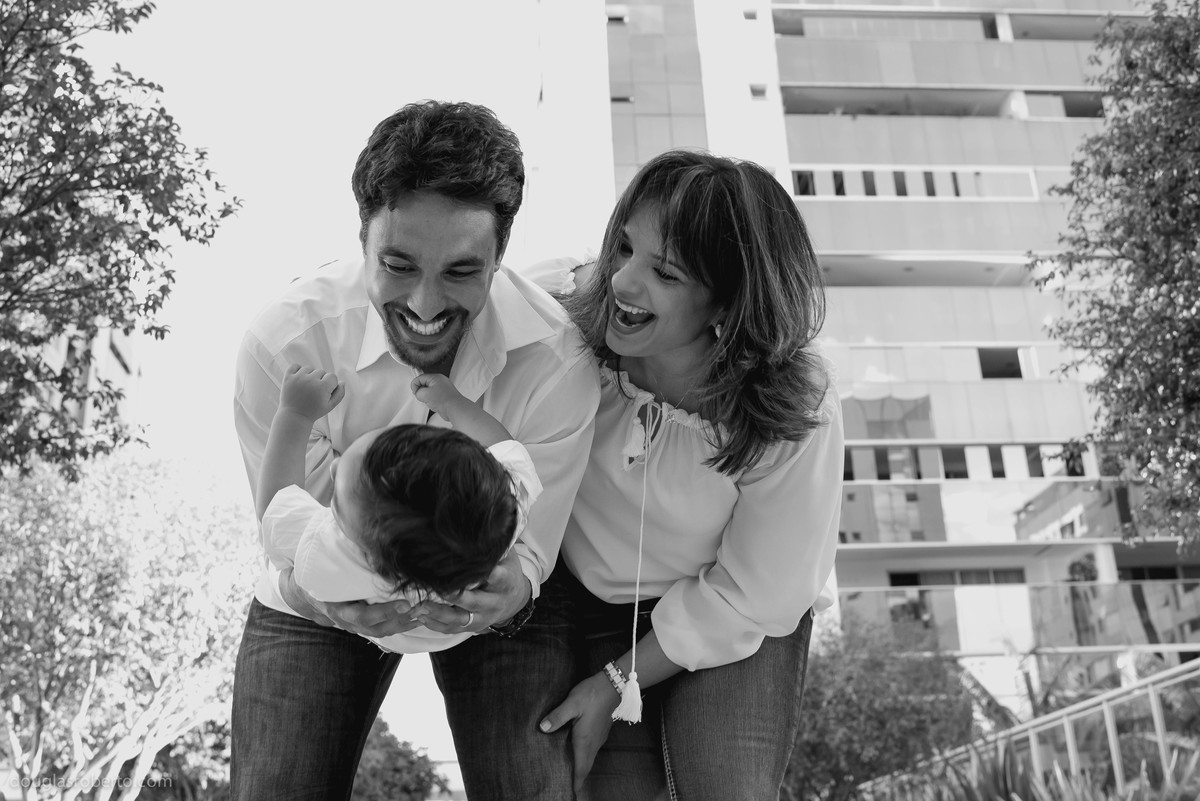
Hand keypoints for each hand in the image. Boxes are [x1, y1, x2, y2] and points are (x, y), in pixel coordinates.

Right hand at [279, 568, 423, 636]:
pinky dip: (400, 623)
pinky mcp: (362, 624)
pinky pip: (383, 628)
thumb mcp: (330, 565)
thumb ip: (348, 556)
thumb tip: (362, 534)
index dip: (384, 612)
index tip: (404, 603)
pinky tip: (416, 617)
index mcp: (336, 607)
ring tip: (423, 614)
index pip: (363, 616)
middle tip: (420, 608)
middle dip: (400, 620)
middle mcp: (345, 620)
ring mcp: (354, 625)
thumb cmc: (320, 572)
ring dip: (403, 624)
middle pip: (376, 628)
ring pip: (381, 631)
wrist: (305, 589)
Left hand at [280, 364, 344, 421]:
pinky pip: (295, 366)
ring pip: (309, 368)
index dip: (330, 385)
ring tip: (306, 387)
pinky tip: (299, 379)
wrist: (295, 416)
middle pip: (321, 371)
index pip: (332, 376)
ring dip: (309, 375)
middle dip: (320, 380)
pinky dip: (297, 369)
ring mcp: (298, 378)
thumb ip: (340, 394)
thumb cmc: (314, 411)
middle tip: (314, 392)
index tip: (325, 393)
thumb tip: (342, 382)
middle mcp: (310, 380)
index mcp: (322, 387)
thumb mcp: (330, 406)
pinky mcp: (288, 377)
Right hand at [411, 373, 465, 417]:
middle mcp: (440, 381)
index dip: (415, 385)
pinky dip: (432, 401)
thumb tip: (418, 393)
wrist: (455, 409)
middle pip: (424, 384)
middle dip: (421, 391)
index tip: (415, 392)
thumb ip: (418, 392)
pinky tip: (434, 404)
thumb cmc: (444, 400)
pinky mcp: (444, 396)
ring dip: (427, 397)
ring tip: (430, 401)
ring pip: (429, 391)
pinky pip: (434, 397)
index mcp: (436, 377)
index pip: (420, 377)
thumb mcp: (424, 394)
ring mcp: (443, 389)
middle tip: (423, 397)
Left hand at [412, 550, 529, 632]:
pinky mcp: (473, 627)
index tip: (476, 568)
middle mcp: (494, 602)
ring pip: (460, 619)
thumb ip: (493, 546)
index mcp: (505, 582)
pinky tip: (421, 616)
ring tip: (421, 606)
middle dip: (455, 596)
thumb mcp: (507, 556)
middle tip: (439, 588)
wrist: (514, 599)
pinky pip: (452, 629)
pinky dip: (436, 624)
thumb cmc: (506, 570)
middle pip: (473, 602)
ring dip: (439, 613)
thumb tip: (477, 527)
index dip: (488, 574)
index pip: (498, 578)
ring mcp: (483, 617)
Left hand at [538, 672, 619, 794]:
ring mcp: (599, 737)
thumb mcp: (572, 703)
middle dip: (578, 778)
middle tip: (570, 788)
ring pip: (590, 758)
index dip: (576, 782)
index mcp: (585, 740)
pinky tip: (579, 752)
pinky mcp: (601, 730)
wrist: (614, 685)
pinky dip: (585, 757)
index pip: (581, 767)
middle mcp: (594, 742)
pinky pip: (593, 750)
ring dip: (582, 768)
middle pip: (586, 766)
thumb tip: (543, 728)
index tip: (572, 793)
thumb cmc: (592, 694)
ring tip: (572, 773)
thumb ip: (557, 716)